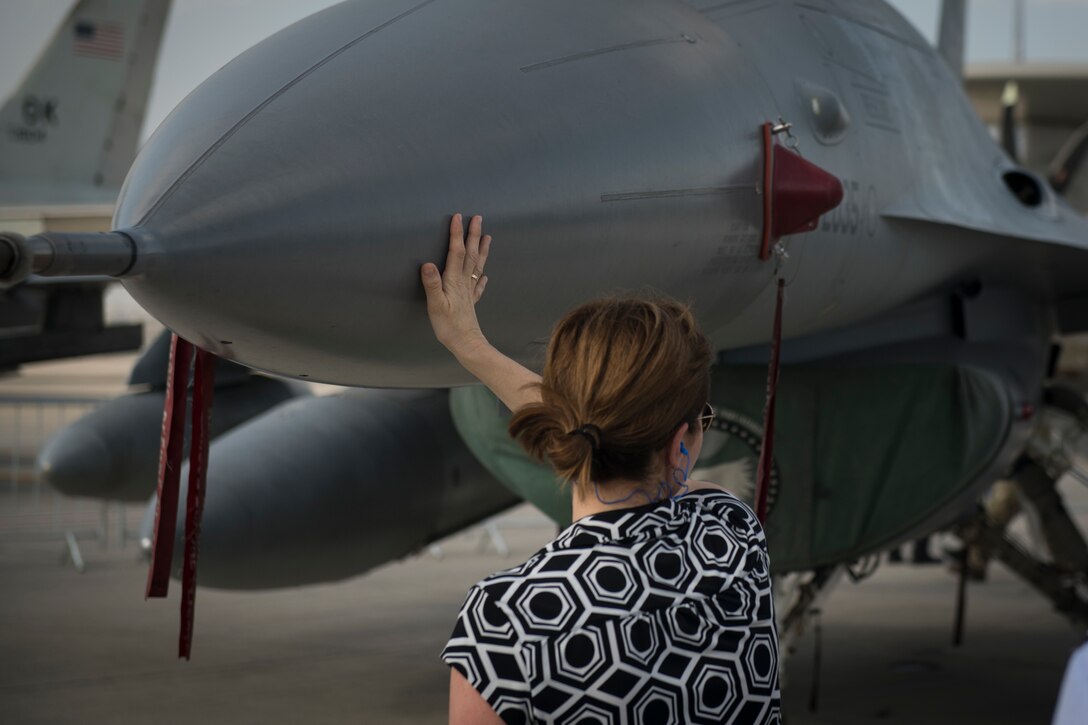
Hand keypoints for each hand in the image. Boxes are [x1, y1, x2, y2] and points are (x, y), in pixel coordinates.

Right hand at [421, 214, 491, 358]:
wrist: (467, 343)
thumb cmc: (449, 326)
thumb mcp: (436, 305)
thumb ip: (432, 284)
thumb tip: (428, 264)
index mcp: (454, 280)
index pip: (456, 252)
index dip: (456, 234)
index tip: (458, 217)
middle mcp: (465, 282)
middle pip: (471, 254)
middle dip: (473, 234)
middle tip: (478, 218)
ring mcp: (470, 291)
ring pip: (477, 265)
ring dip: (482, 250)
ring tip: (487, 237)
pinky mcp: (471, 302)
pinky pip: (478, 285)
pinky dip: (482, 277)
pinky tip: (485, 275)